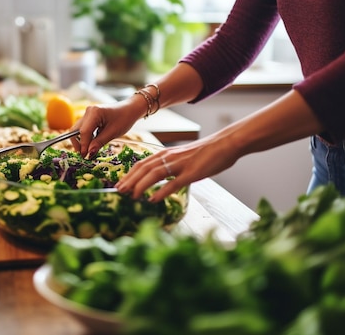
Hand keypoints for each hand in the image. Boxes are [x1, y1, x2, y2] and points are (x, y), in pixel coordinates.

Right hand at [71, 98, 145, 157]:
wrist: (130, 109)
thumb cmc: (124, 119)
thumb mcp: (113, 133)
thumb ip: (99, 143)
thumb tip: (88, 153)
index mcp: (94, 113)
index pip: (84, 132)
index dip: (83, 145)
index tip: (85, 156)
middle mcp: (88, 111)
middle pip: (75, 130)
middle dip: (78, 144)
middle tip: (84, 155)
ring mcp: (88, 113)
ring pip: (78, 130)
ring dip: (81, 141)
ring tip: (88, 151)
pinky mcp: (90, 117)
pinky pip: (83, 128)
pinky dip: (86, 137)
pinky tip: (92, 144)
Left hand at [116, 134, 239, 201]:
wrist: (225, 144)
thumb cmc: (206, 152)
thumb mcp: (183, 157)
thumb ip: (171, 165)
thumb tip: (160, 179)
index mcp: (167, 154)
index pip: (142, 163)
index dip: (129, 174)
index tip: (119, 184)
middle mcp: (170, 157)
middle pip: (144, 168)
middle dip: (129, 180)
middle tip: (118, 192)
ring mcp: (180, 165)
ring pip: (155, 174)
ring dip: (141, 185)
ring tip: (132, 196)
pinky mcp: (192, 173)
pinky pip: (174, 182)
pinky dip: (161, 191)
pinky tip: (153, 199)